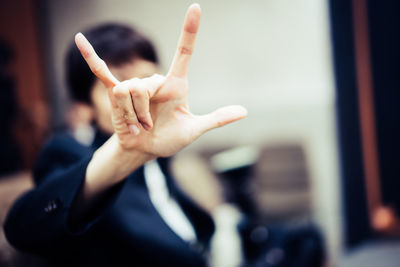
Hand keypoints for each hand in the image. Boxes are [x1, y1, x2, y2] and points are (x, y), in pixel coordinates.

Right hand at [75, 3, 246, 157]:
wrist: (146, 149)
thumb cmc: (169, 138)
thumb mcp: (194, 129)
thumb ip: (216, 119)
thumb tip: (244, 111)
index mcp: (175, 84)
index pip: (184, 52)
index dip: (190, 30)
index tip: (195, 7)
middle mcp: (154, 80)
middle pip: (146, 85)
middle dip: (145, 113)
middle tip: (149, 127)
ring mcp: (134, 86)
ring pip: (128, 92)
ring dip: (133, 116)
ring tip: (137, 125)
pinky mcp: (116, 94)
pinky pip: (102, 73)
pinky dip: (91, 57)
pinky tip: (79, 39)